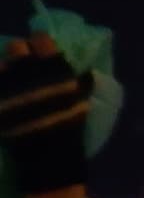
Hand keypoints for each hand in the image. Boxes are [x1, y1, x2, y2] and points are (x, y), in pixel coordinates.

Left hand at [0, 33, 92, 197]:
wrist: (48, 157)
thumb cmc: (68, 127)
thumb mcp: (81, 100)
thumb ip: (78, 81)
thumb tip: (78, 68)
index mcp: (53, 70)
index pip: (42, 41)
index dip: (40, 43)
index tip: (40, 47)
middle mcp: (29, 74)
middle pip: (16, 48)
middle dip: (19, 53)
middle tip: (23, 63)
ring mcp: (9, 88)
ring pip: (1, 65)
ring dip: (6, 69)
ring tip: (11, 79)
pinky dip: (0, 87)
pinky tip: (4, 92)